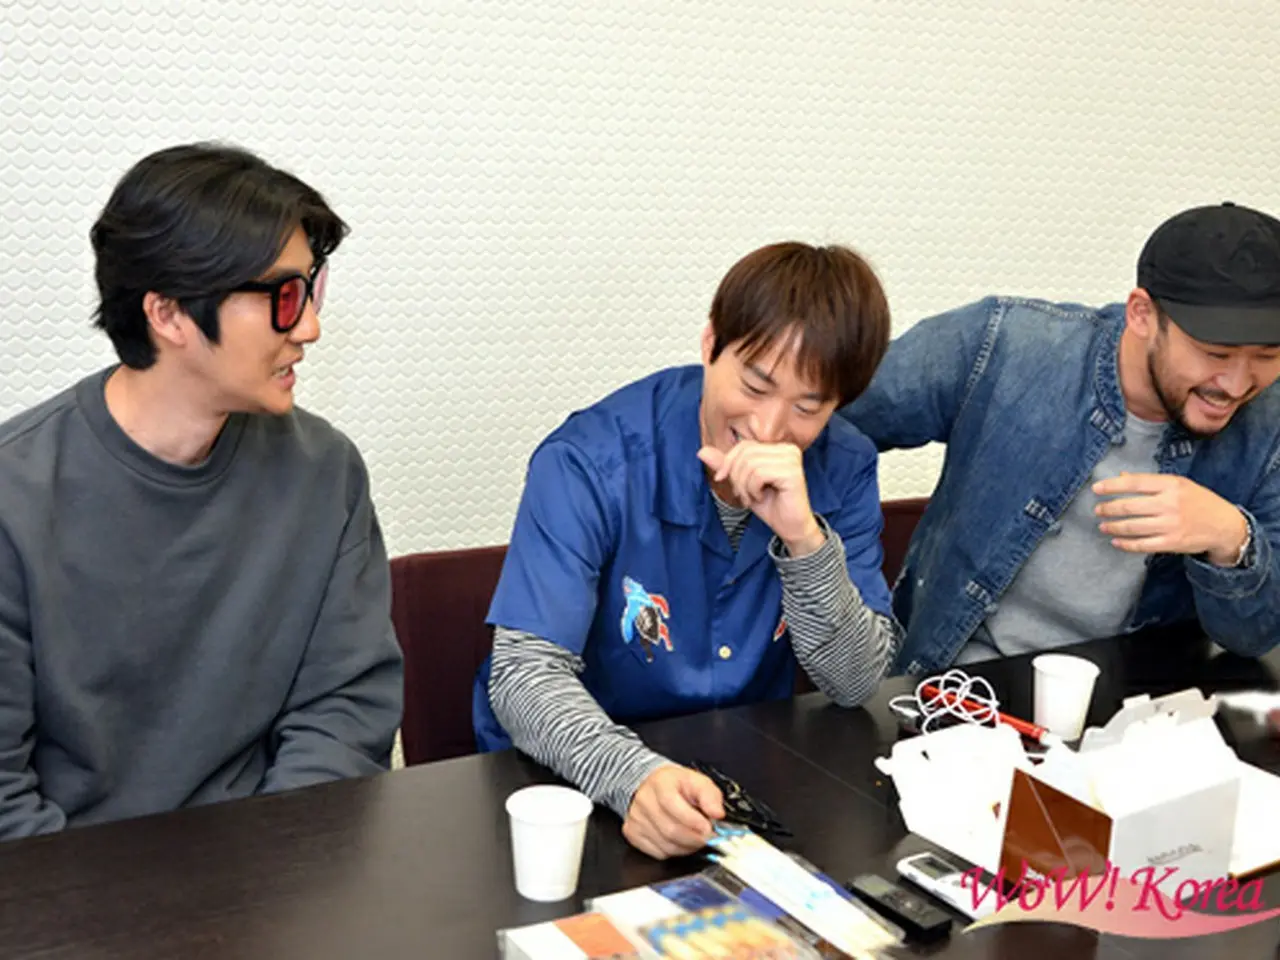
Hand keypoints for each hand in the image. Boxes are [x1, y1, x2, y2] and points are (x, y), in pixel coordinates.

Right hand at [623, 764, 724, 859]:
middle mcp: (644, 800)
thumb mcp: (698, 782)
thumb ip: (711, 796)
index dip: (692, 820)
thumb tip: (717, 813)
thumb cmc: (677, 786)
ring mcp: (636, 818)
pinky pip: (658, 853)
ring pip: (666, 844)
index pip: (672, 804)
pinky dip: (674, 851)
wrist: (652, 787)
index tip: (708, 828)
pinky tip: (680, 841)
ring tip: (695, 837)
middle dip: (694, 838)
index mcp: (660, 783)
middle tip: (707, 837)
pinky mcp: (632, 833)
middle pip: (670, 829)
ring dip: (686, 846)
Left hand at [697, 441, 824, 555]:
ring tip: (752, 498)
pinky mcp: (792, 473)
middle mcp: (788, 449)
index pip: (744, 446)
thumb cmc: (770, 505)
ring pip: (750, 464)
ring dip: (744, 486)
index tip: (722, 479)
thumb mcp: (742, 483)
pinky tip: (761, 498)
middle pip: (745, 454)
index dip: (728, 462)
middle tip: (743, 495)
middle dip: (736, 477)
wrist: (790, 528)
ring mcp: (792, 460)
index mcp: (778, 448)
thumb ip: (725, 466)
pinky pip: (758, 474)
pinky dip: (753, 490)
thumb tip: (701, 451)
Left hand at [1092, 472, 1247, 564]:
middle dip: (1108, 508)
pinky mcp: (1172, 543)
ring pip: (1132, 526)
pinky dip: (1125, 544)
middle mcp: (1170, 504)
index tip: (1096, 488)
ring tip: (1103, 525)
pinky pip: (1142, 545)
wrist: (1224, 525)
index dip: (1112, 485)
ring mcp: (1171, 525)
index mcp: (1171, 485)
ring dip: (1113, 526)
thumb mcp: (1179, 484)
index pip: (1134, 483)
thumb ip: (1150, 481)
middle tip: (1098, 510)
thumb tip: (1122, 475)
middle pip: (1129, 506)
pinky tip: (1116, 540)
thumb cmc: (1198, 501)